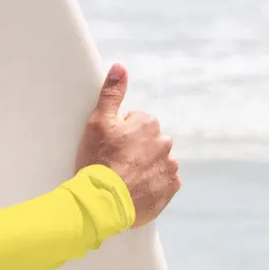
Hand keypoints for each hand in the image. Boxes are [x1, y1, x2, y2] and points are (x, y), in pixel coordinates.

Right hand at [75, 65, 179, 225]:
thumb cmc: (98, 161)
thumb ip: (112, 93)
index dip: (120, 136)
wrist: (102, 202)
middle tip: (115, 165)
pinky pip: (164, 182)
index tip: (109, 148)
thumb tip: (120, 68)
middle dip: (135, 151)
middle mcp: (164, 143)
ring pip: (157, 162)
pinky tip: (136, 190)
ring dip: (145, 168)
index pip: (136, 124)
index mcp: (148, 124)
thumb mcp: (98, 122)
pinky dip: (153, 185)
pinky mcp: (170, 188)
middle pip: (149, 143)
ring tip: (125, 179)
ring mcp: (169, 167)